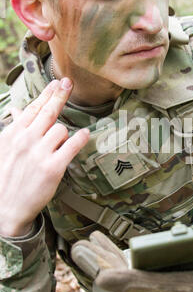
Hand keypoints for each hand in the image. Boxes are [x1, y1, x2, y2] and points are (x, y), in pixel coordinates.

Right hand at [0, 78, 89, 236]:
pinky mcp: (53, 168)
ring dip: (64, 133)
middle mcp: (26, 140)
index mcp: (14, 134)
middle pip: (49, 111)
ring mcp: (40, 153)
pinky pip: (72, 146)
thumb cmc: (4, 178)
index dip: (47, 93)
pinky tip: (86, 134)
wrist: (4, 209)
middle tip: (69, 82)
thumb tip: (16, 110)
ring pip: (61, 129)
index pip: (33, 108)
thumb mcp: (3, 149)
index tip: (57, 82)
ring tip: (59, 143)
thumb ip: (13, 128)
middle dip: (60, 94)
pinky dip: (81, 138)